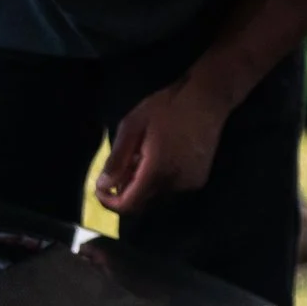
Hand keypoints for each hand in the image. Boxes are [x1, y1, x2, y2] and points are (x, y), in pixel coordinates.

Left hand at [96, 76, 234, 215]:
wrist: (207, 100)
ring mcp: (190, 184)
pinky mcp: (198, 180)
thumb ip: (116, 159)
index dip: (110, 202)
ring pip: (156, 199)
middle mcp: (176, 184)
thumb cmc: (166, 107)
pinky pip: (171, 190)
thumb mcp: (132, 126)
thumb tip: (103, 185)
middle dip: (124, 192)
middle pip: (142, 205)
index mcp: (157, 171)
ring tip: (137, 160)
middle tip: (118, 169)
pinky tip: (155, 161)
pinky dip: (157, 183)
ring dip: (141, 187)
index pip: (129, 205)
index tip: (99, 189)